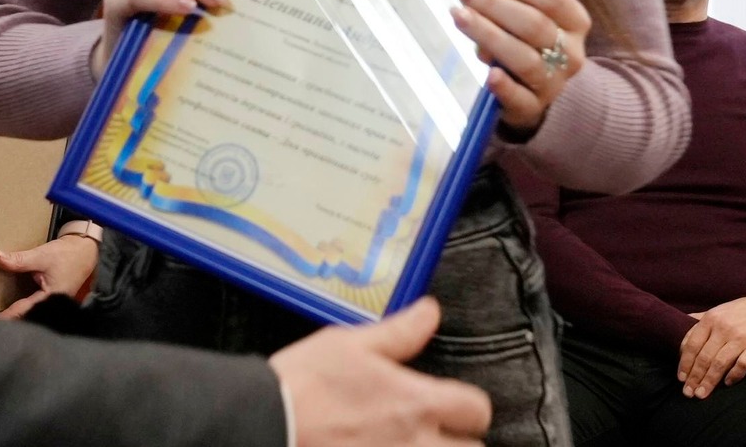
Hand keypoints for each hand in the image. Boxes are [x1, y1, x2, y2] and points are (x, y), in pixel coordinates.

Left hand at [0, 231, 101, 318]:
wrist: (85, 250)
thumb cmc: (67, 255)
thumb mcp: (41, 256)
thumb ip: (20, 260)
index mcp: (51, 299)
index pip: (25, 311)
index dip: (8, 316)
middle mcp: (53, 307)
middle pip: (29, 318)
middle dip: (13, 321)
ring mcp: (53, 305)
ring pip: (33, 314)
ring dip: (19, 316)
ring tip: (1, 321)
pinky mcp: (51, 300)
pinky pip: (36, 307)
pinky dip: (25, 308)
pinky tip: (14, 310)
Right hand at [268, 297, 490, 445]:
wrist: (269, 422)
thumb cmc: (305, 383)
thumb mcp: (349, 344)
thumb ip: (399, 332)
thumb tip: (429, 312)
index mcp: (416, 403)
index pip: (476, 409)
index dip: (467, 405)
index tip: (452, 404)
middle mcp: (417, 443)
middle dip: (459, 441)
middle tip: (436, 432)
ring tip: (413, 444)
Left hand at [450, 0, 589, 134]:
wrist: (538, 90)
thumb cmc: (529, 40)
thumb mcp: (532, 14)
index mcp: (574, 22)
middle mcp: (570, 53)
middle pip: (534, 25)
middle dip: (494, 5)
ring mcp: (554, 83)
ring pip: (524, 59)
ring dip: (489, 35)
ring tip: (459, 16)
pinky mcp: (532, 108)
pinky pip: (519, 98)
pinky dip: (505, 86)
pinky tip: (490, 74)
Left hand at [677, 288, 745, 396]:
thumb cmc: (745, 310)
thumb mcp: (720, 310)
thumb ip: (702, 318)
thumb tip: (684, 322)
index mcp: (711, 319)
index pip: (692, 344)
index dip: (684, 362)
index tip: (680, 378)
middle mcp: (723, 327)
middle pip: (704, 357)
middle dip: (694, 377)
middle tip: (688, 393)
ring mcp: (740, 337)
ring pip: (719, 363)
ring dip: (709, 381)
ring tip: (702, 394)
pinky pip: (742, 365)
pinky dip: (733, 376)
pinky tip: (727, 384)